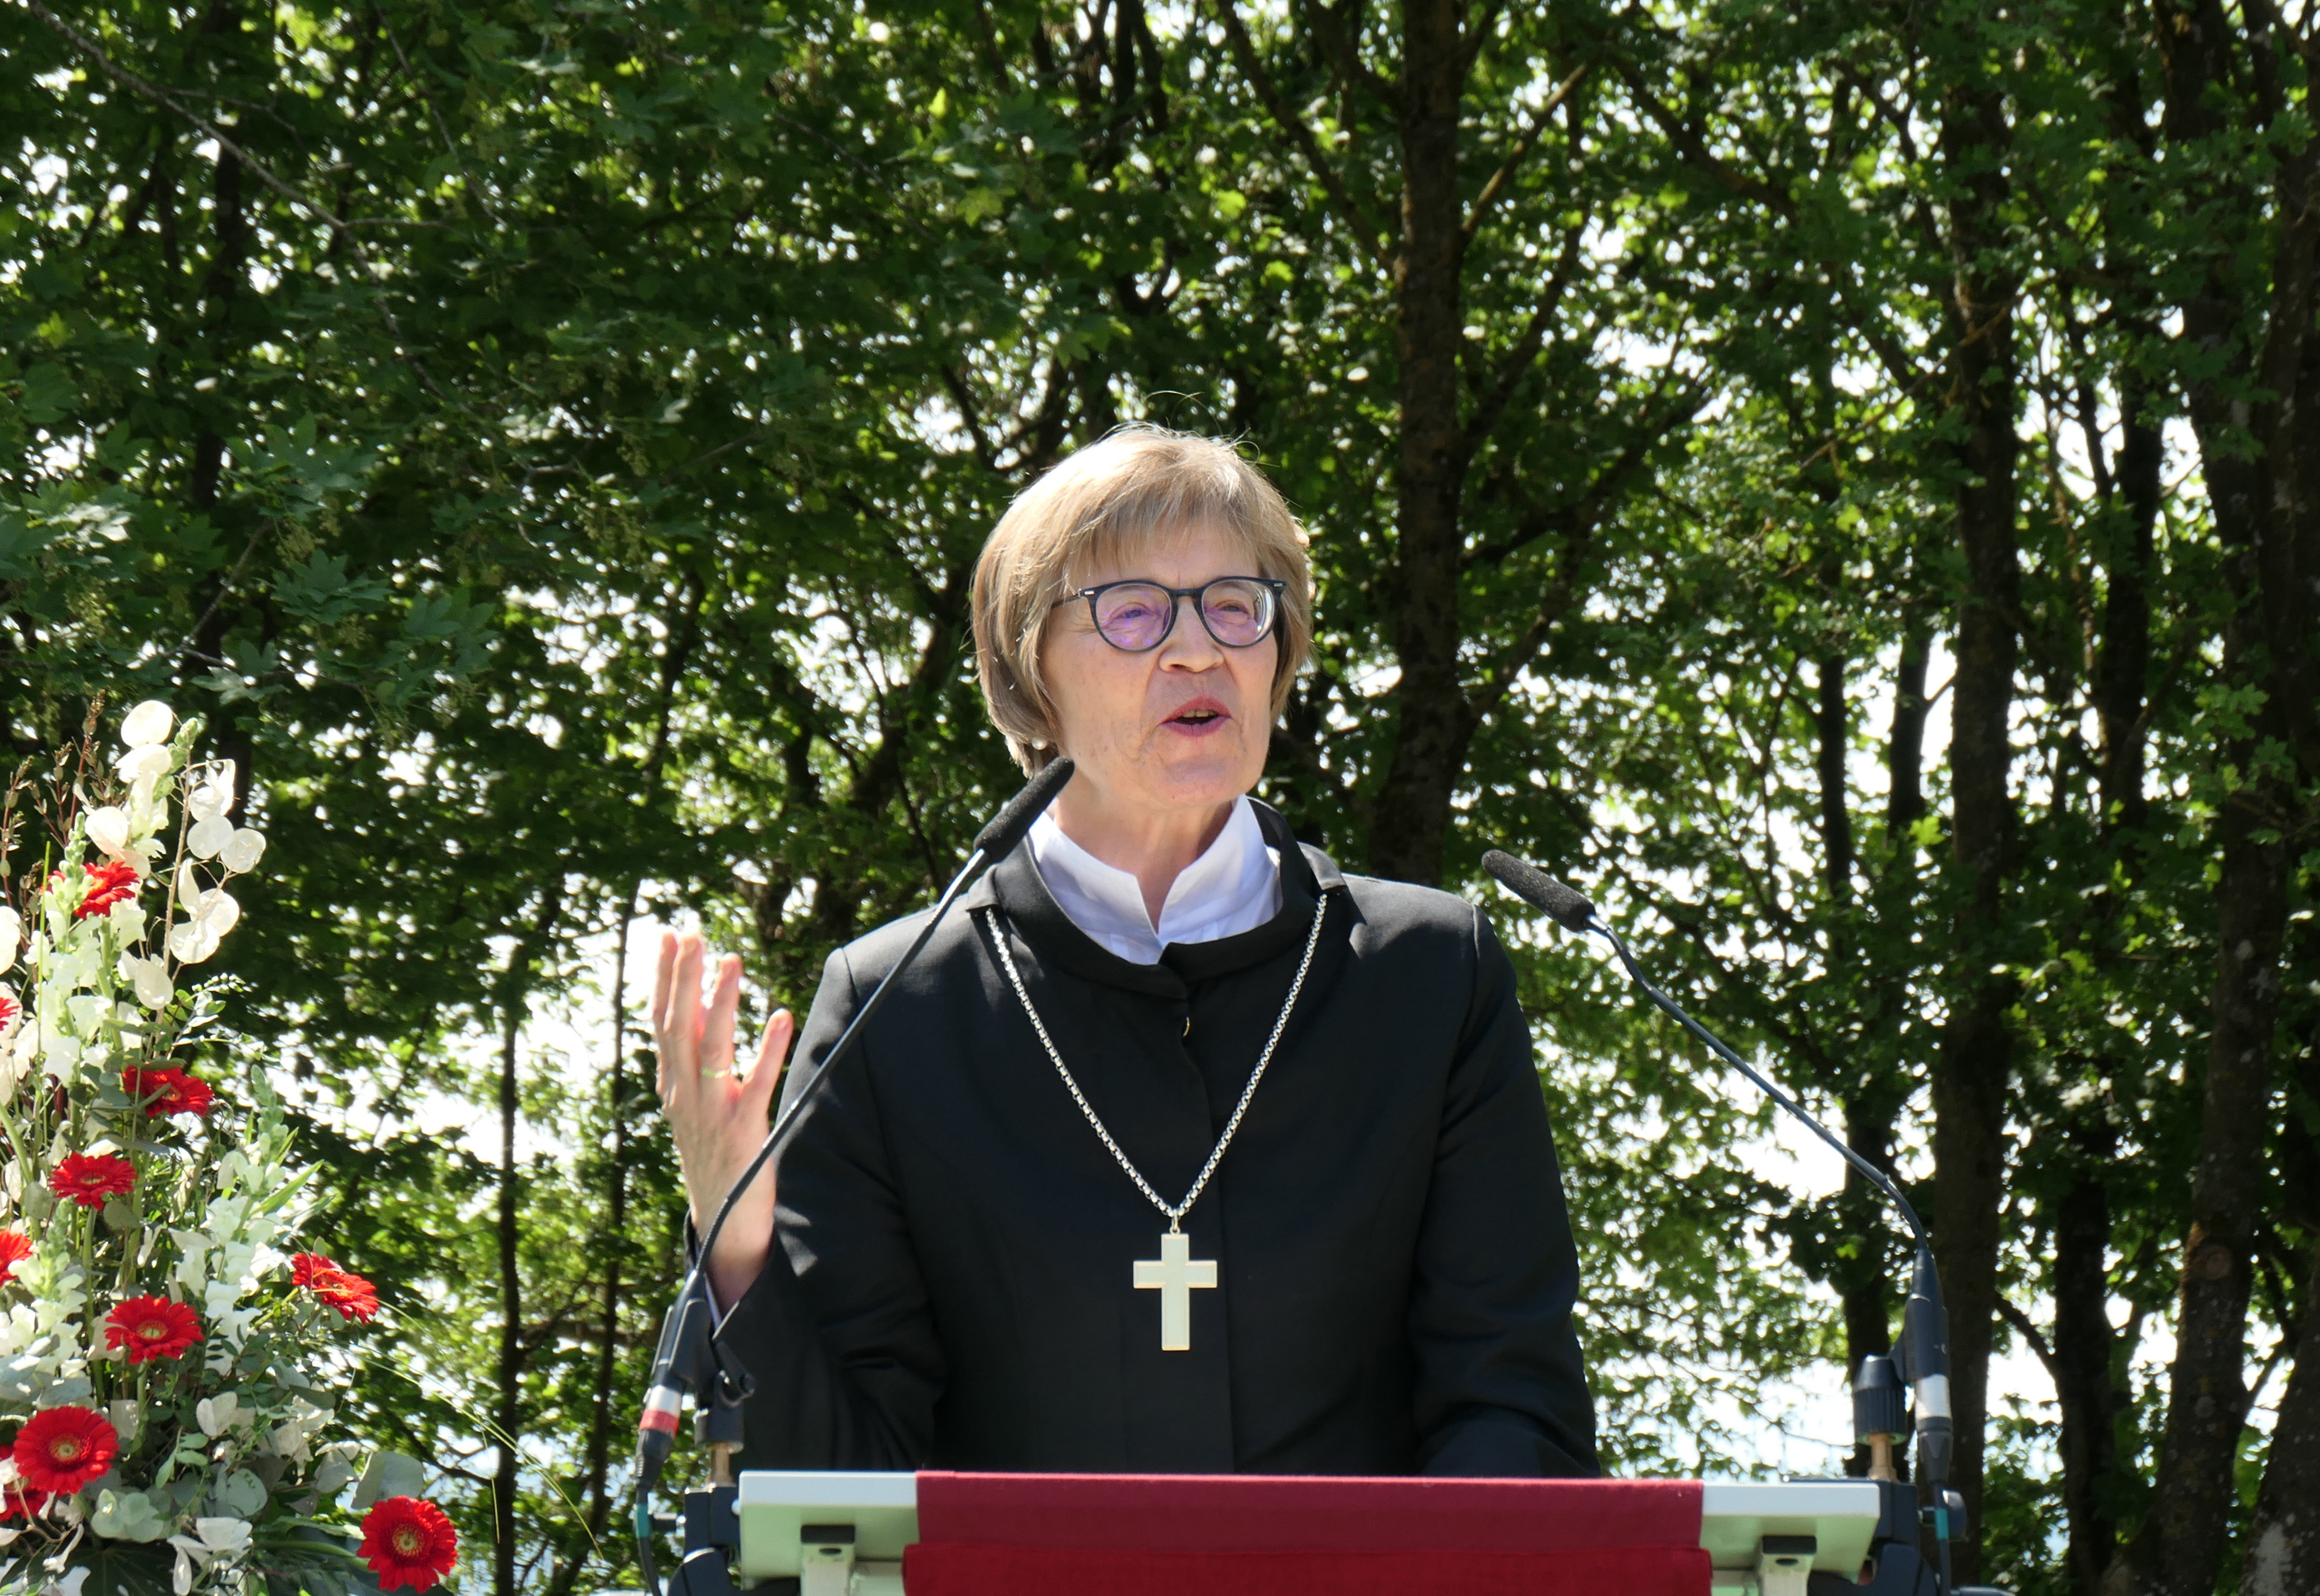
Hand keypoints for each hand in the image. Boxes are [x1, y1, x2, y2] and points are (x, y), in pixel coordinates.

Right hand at [652, 930, 794, 1305]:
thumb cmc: (716, 1154)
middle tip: (692, 934)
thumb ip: (698, 1057)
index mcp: (673, 1086)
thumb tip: (704, 1003)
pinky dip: (768, 1049)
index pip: (662, 1022)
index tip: (669, 937)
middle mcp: (684, 1095)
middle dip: (683, 978)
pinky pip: (756, 1084)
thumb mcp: (697, 1103)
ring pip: (711, 1048)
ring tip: (732, 960)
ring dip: (723, 1002)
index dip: (663, 979)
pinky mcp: (743, 1131)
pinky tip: (781, 1017)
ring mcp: (711, 1113)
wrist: (724, 1223)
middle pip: (679, 1026)